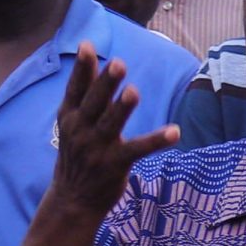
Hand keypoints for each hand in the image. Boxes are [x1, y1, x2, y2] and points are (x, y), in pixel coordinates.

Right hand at [49, 42, 179, 220]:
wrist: (72, 199)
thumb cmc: (77, 152)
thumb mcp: (73, 121)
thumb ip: (83, 87)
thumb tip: (86, 48)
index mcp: (70, 117)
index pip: (75, 89)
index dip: (82, 68)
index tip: (87, 46)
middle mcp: (81, 131)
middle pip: (95, 103)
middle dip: (105, 84)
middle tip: (118, 64)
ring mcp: (97, 149)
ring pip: (112, 125)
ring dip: (123, 109)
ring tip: (133, 92)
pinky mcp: (116, 164)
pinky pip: (139, 149)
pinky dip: (157, 140)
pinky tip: (175, 131)